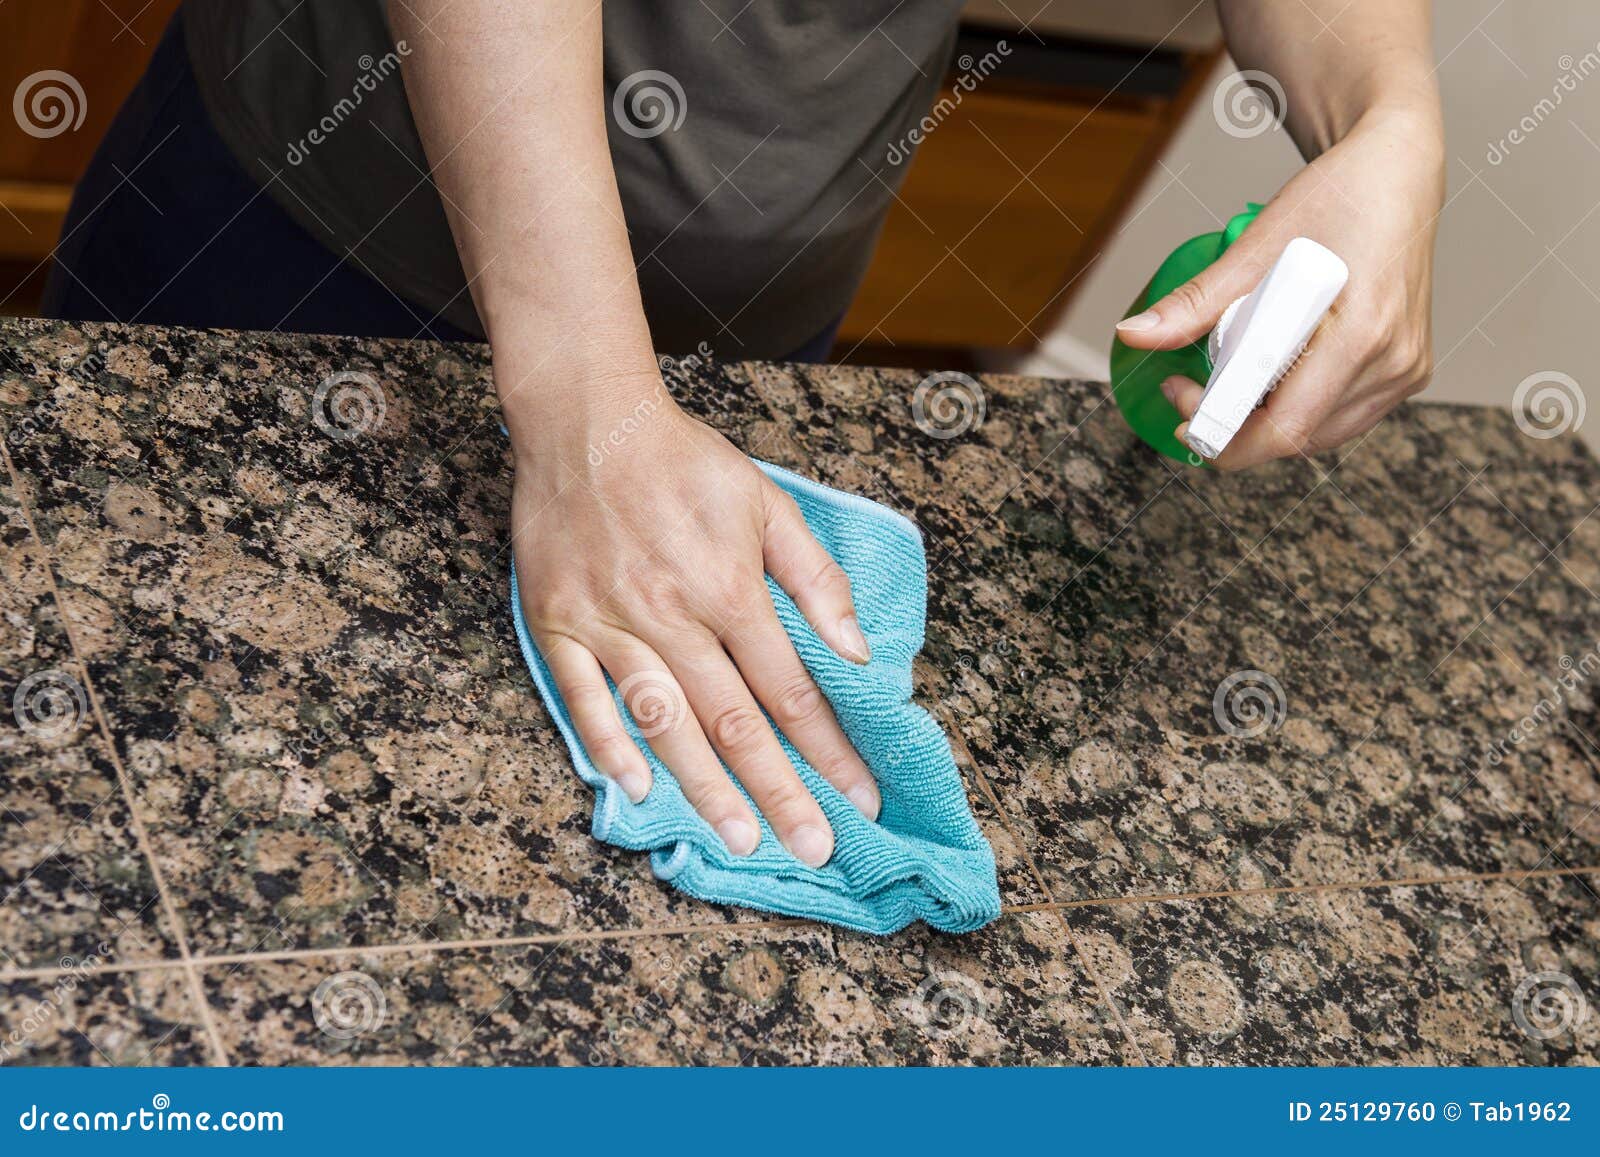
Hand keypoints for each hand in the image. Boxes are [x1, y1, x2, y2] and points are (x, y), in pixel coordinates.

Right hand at [511, 385, 878, 866]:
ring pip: (665, 722)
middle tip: (812, 849)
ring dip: (704, 787)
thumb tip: (855, 650)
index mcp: (730, 588)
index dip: (831, 750)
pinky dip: (609, 745)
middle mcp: (672, 615)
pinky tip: (640, 790)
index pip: (792, 690)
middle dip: (780, 792)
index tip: (861, 797)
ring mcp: (610, 624)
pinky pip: (583, 698)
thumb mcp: (767, 502)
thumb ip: (814, 578)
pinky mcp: (559, 623)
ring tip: (739, 840)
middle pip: (735, 722)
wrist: (586, 420)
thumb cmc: (683, 461)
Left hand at [1116, 106, 1443, 469]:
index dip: (1224, 436)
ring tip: (1228, 377)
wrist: (1396, 174)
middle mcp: (1393, 362)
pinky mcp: (1407, 372)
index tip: (1182, 413)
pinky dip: (1296, 409)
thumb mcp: (1256, 247)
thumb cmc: (1338, 198)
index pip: (1285, 428)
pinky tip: (1269, 376)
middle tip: (1192, 388)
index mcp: (1362, 333)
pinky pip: (1339, 417)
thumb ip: (1194, 304)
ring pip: (1317, 436)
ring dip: (1263, 421)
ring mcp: (1405, 371)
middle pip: (1296, 438)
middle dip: (1235, 426)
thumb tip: (1133, 336)